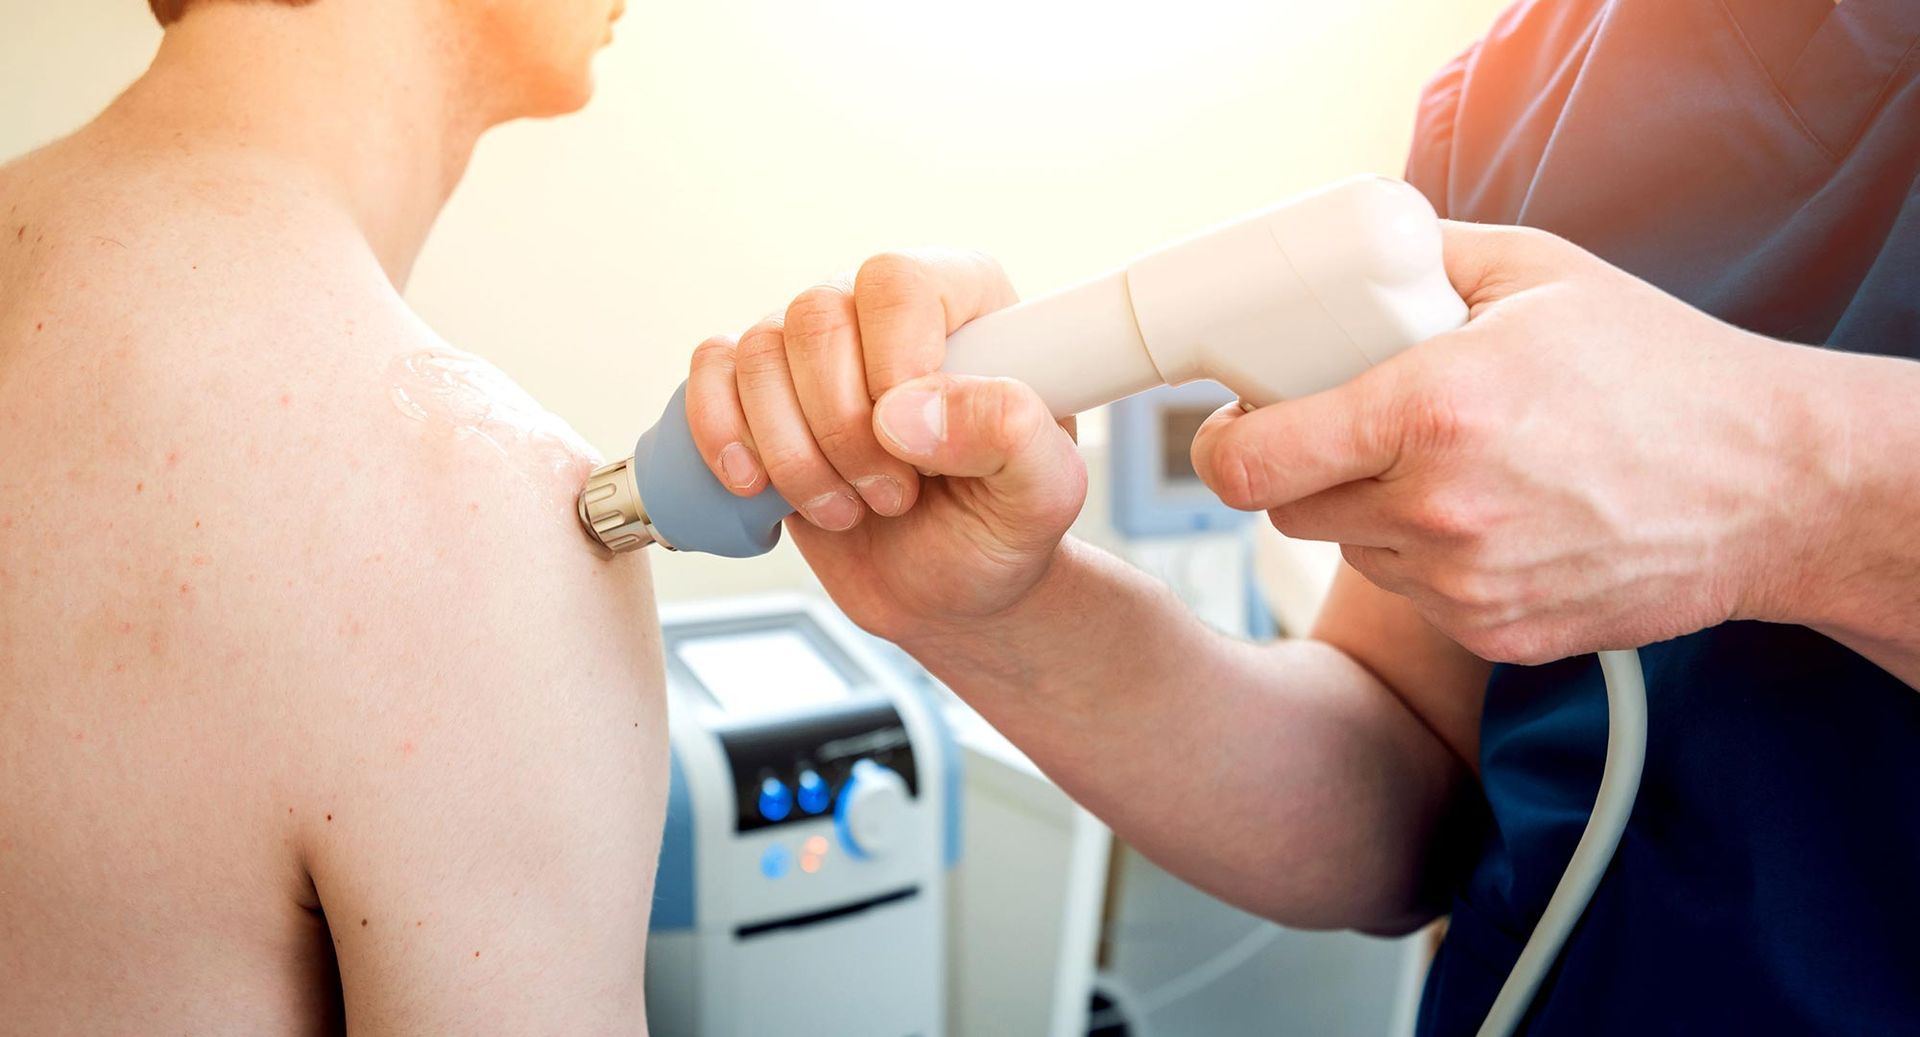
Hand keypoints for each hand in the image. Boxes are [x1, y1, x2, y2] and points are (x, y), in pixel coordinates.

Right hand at [683, 250, 1086, 641]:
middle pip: (816, 314)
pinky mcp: (761, 392)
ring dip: (793, 454)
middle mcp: (883, 309)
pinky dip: (720, 434)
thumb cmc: (1000, 529)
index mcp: (965, 301)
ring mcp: (815, 348)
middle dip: (842, 429)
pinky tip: (757, 487)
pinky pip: (710, 371)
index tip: (920, 453)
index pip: (898, 284)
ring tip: (846, 509)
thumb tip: (905, 409)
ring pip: (758, 351)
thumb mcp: (1044, 494)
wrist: (947, 590)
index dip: (893, 367)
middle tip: (894, 497)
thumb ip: (1010, 434)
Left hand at [1191, 221, 1837, 663]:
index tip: (1236, 428)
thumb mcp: (1535, 273)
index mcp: (1431, 409)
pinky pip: (1415, 595)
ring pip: (1353, 552)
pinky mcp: (1496, 635)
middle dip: (1305, 469)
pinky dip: (1432, 560)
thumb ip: (1419, 258)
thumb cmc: (1657, 371)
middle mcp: (1439, 509)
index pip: (1251, 462)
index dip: (1224, 445)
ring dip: (1373, 514)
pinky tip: (1498, 517)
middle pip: (1288, 510)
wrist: (1771, 487)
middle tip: (1352, 430)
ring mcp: (1467, 585)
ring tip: (1454, 467)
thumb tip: (1335, 260)